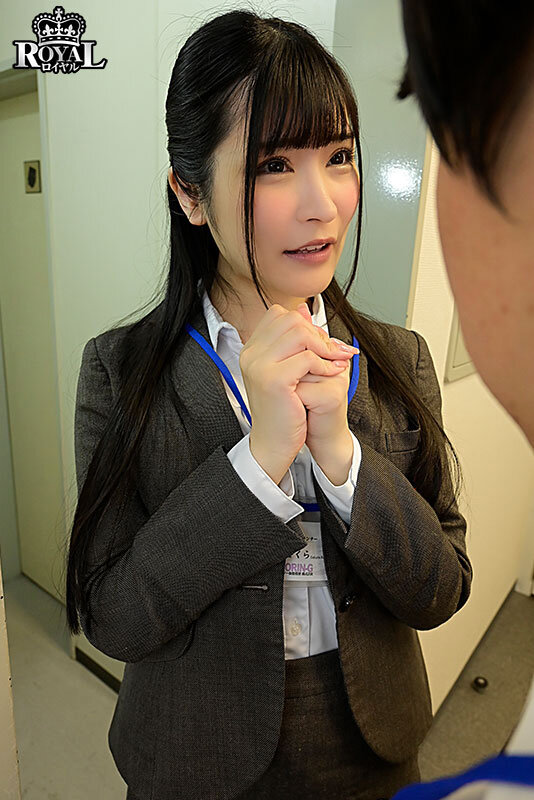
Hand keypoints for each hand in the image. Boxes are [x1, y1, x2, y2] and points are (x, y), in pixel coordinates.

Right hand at [239, 304, 355, 483]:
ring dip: (324, 347)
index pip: (279, 314)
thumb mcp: (289, 369)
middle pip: (291, 320)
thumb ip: (295, 342)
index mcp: (252, 349)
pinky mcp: (273, 380)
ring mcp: (259, 366)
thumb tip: (304, 309)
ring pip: (300, 333)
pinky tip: (332, 375)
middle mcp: (251, 354)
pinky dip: (325, 365)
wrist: (273, 443)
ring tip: (335, 363)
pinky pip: (308, 358)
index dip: (304, 324)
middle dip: (318, 334)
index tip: (320, 345)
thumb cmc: (284, 409)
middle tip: (333, 353)